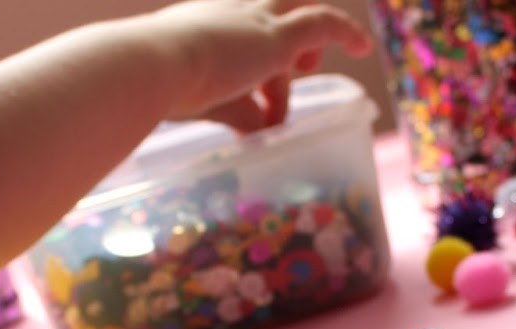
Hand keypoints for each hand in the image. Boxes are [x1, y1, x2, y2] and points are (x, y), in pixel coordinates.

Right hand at [144, 0, 372, 130]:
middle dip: (280, 40)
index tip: (247, 99)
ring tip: (309, 66)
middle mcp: (228, 14)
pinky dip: (345, 33)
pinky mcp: (278, 37)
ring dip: (306, 40)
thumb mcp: (199, 102)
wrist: (152, 65)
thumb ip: (232, 113)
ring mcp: (254, 21)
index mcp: (198, 24)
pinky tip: (363, 48)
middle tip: (284, 73)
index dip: (245, 63)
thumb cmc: (158, 88)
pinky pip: (322, 24)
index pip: (232, 34)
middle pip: (268, 14)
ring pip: (296, 11)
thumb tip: (258, 131)